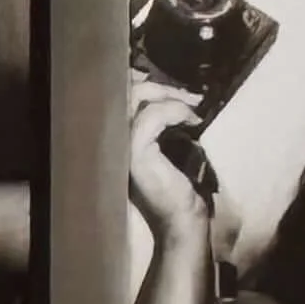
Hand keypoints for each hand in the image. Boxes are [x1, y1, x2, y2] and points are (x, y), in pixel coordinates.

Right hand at [129, 72, 214, 237]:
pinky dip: (174, 111)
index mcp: (117, 138)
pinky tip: (191, 121)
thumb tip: (177, 91)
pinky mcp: (135, 155)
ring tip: (192, 109)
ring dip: (169, 97)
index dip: (144, 83)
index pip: (121, 96)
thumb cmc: (180, 185)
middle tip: (189, 96)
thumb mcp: (169, 145)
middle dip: (159, 87)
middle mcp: (113, 140)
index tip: (175, 89)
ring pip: (137, 99)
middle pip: (126, 92)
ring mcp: (121, 147)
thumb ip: (161, 121)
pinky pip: (152, 118)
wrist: (182, 219)